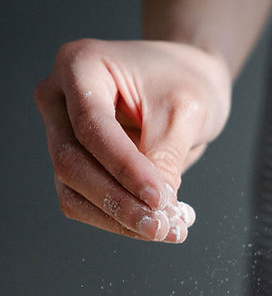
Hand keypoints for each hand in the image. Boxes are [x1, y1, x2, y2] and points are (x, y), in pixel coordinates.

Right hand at [35, 39, 231, 241]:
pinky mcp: (77, 164)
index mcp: (80, 66)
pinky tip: (158, 224)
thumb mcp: (186, 111)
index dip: (124, 168)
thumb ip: (165, 157)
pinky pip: (86, 204)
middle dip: (117, 202)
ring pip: (72, 192)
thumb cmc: (185, 81)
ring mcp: (62, 133)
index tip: (158, 199)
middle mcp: (60, 98)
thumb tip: (154, 209)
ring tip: (166, 228)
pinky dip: (121, 221)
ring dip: (118, 220)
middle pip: (71, 162)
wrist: (187, 82)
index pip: (91, 126)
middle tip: (160, 226)